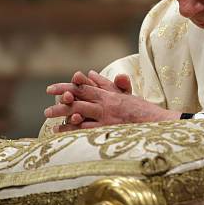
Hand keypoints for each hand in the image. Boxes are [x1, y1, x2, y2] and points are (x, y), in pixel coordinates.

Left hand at [44, 79, 179, 131]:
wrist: (157, 121)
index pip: (84, 87)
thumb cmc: (140, 110)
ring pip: (79, 111)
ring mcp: (107, 115)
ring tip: (48, 115)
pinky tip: (61, 130)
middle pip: (78, 97)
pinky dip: (73, 128)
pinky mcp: (109, 128)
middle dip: (60, 100)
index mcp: (109, 93)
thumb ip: (107, 84)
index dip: (66, 87)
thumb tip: (90, 73)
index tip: (51, 89)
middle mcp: (106, 102)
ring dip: (62, 113)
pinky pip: (87, 127)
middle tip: (46, 106)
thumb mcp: (124, 94)